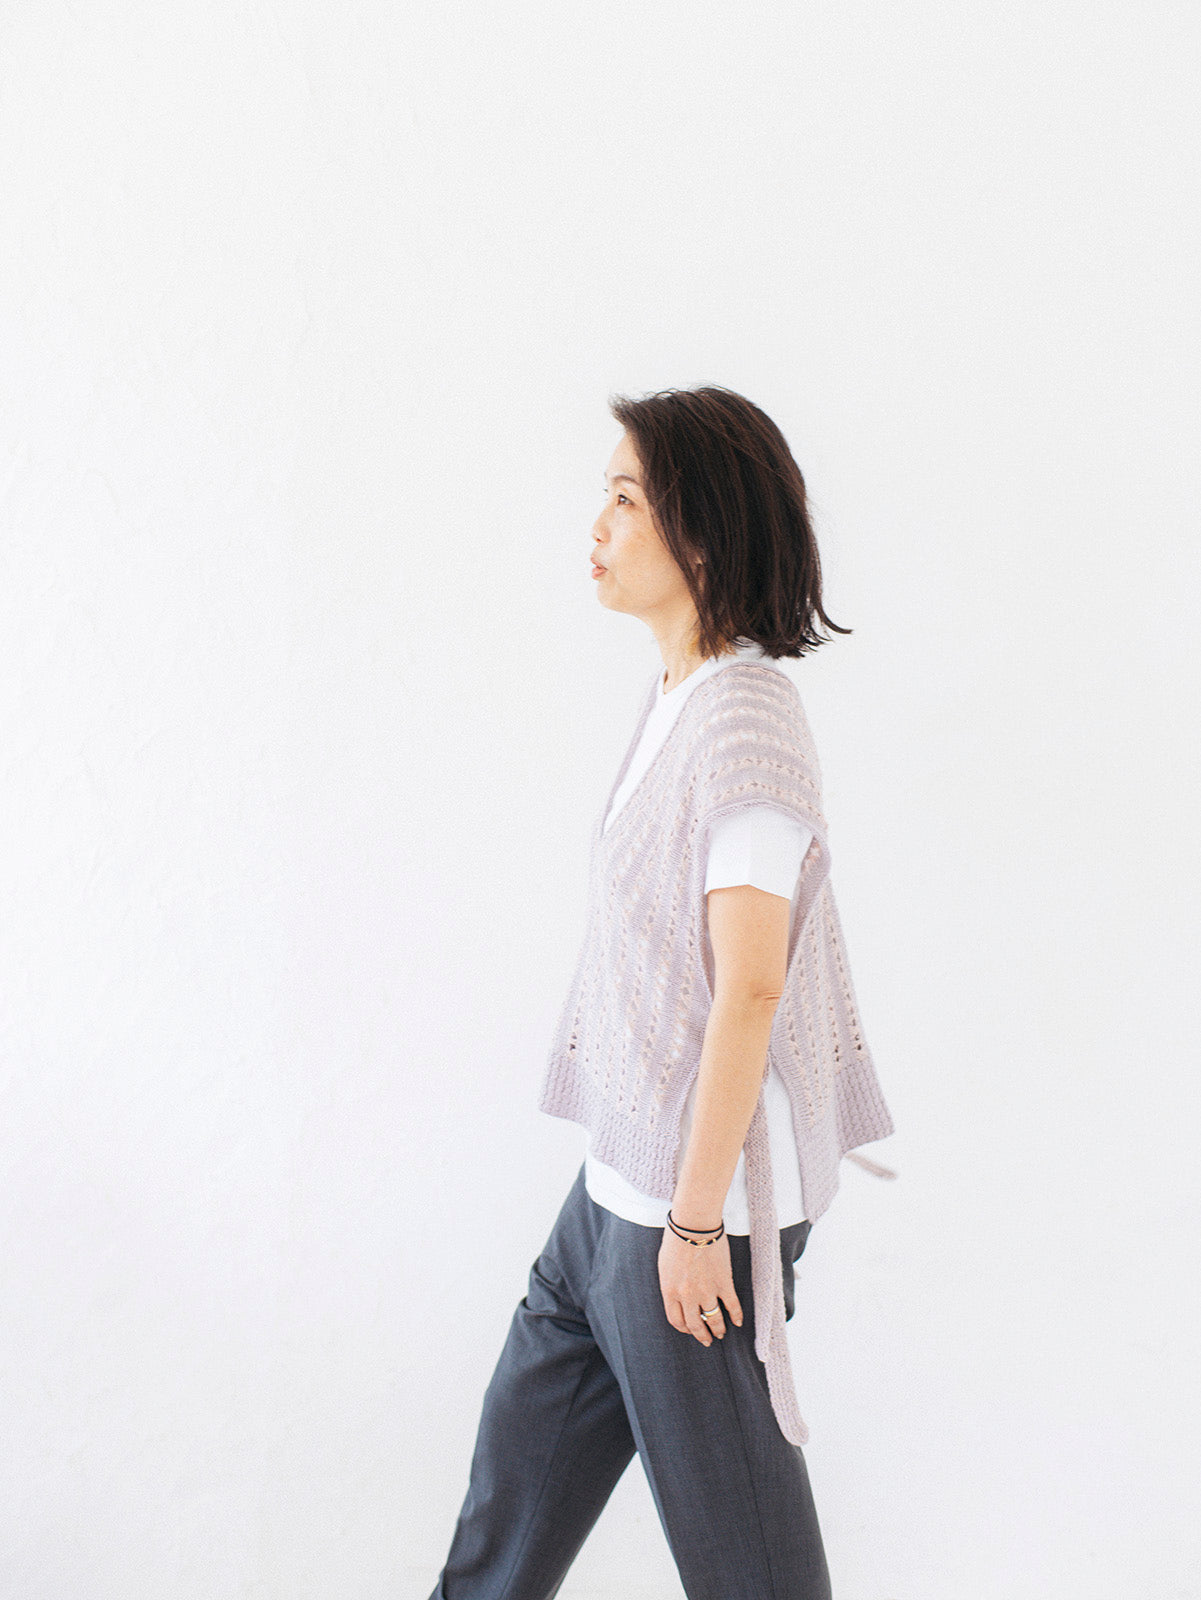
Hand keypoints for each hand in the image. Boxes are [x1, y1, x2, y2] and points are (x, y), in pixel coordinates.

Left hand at [658, 1226, 743, 1345]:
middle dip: (702, 1335)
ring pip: (714, 1319)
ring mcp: (706, 1291)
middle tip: (707, 1340)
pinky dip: (736, 1316)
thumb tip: (676, 1297)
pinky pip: (731, 1305)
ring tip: (721, 1333)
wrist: (693, 1225)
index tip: (689, 1330)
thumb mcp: (664, 1266)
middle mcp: (687, 1296)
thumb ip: (670, 1285)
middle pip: (695, 1325)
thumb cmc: (676, 1240)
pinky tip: (738, 1321)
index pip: (676, 1320)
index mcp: (670, 1291)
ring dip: (718, 1329)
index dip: (684, 1328)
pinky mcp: (723, 1282)